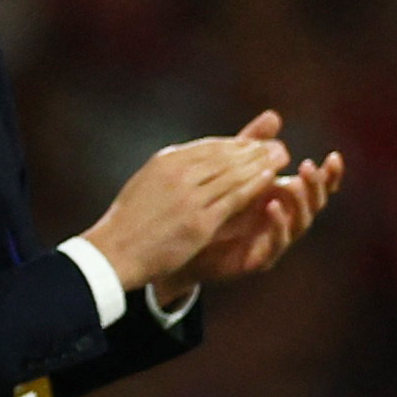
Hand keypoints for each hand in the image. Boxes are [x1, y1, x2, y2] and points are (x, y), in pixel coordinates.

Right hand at [84, 128, 284, 292]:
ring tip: (281, 158)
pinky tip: (271, 179)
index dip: (237, 144)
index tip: (256, 144)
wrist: (115, 252)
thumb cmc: (131, 222)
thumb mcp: (149, 183)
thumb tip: (193, 160)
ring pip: (234, 173)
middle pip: (226, 155)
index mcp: (165, 161)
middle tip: (279, 147)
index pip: (209, 147)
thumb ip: (173, 170)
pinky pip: (233, 198)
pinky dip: (254, 185)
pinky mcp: (199, 221)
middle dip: (256, 150)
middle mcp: (179, 173)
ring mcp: (189, 197)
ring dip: (261, 163)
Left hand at [162, 111, 342, 297]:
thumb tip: (274, 115)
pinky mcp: (260, 257)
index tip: (334, 157)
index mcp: (284, 197)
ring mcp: (276, 239)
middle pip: (314, 203)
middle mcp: (286, 218)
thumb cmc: (215, 205)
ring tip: (294, 183)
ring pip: (301, 222)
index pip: (316, 185)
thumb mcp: (234, 168)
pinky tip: (272, 206)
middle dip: (316, 185)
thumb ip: (254, 144)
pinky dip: (278, 225)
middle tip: (307, 167)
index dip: (329, 174)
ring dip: (300, 202)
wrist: (188, 244)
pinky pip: (277, 243)